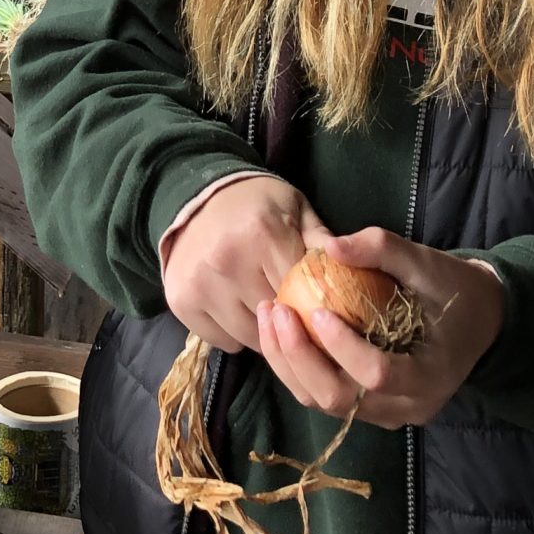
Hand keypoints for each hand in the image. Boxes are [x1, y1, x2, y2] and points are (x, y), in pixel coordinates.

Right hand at [162, 174, 332, 352]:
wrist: (194, 193)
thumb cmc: (256, 203)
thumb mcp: (296, 209)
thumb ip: (322, 241)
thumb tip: (352, 274)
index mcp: (263, 236)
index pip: (303, 291)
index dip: (316, 303)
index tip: (322, 305)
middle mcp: (228, 262)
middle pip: (277, 320)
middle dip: (292, 322)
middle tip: (297, 312)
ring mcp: (200, 284)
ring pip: (249, 337)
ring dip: (264, 333)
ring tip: (268, 311)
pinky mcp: (180, 300)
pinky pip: (221, 340)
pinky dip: (235, 334)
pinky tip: (239, 311)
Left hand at [256, 226, 505, 425]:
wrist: (480, 319)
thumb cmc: (454, 290)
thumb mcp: (427, 262)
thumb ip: (382, 250)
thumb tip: (330, 248)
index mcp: (431, 376)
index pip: (378, 374)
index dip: (342, 347)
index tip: (316, 310)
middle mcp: (409, 406)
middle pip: (341, 398)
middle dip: (300, 357)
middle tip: (277, 310)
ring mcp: (388, 413)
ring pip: (325, 403)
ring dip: (289, 363)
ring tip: (270, 315)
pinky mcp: (371, 409)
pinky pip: (326, 397)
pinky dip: (297, 369)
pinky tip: (279, 332)